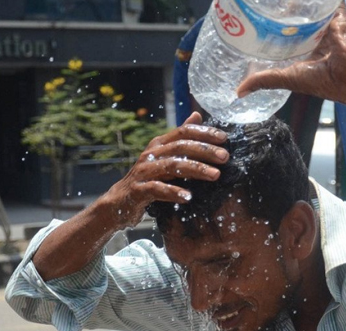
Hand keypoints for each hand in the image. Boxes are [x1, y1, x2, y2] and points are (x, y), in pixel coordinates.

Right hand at [105, 112, 228, 227]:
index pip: (183, 132)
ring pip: (172, 166)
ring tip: (215, 175)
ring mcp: (143, 172)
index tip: (224, 138)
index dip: (204, 133)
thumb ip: (180, 138)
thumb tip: (197, 116)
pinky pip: (157, 189)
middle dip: (205, 150)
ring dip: (195, 169)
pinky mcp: (138, 190)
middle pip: (180, 147)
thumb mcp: (163, 156)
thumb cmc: (148, 178)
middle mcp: (150, 154)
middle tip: (225, 157)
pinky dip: (173, 192)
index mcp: (159, 144)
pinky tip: (189, 197)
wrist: (120, 201)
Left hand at [236, 2, 345, 105]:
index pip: (280, 34)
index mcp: (301, 49)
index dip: (266, 28)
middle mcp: (312, 34)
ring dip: (293, 2)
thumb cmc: (323, 80)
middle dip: (278, 10)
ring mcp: (324, 22)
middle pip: (292, 16)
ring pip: (307, 5)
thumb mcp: (288, 79)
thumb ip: (264, 80)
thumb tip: (238, 92)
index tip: (249, 20)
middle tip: (260, 3)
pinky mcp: (337, 11)